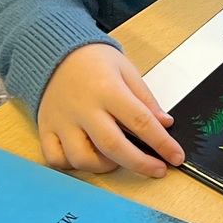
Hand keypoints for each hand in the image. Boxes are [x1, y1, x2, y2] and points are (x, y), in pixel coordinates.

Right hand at [37, 43, 183, 177]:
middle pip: (112, 145)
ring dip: (104, 167)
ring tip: (117, 159)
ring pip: (81, 158)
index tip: (176, 156)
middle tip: (157, 170)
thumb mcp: (126, 70)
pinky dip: (71, 165)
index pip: (140, 121)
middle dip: (140, 163)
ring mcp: (62, 120)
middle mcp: (83, 107)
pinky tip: (87, 157)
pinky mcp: (46, 128)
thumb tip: (165, 124)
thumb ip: (145, 99)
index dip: (162, 143)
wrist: (56, 52)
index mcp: (107, 89)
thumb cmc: (94, 61)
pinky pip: (54, 158)